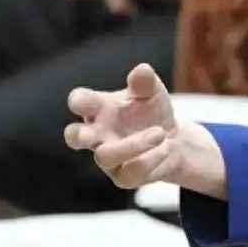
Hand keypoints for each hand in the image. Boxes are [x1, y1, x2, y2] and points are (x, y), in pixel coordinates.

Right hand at [63, 63, 226, 198]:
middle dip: (78, 135)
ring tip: (159, 133)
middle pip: (73, 137)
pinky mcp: (123, 176)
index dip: (77, 102)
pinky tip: (165, 148)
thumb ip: (145, 82)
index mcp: (99, 109)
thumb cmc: (152, 111)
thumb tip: (142, 69)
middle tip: (88, 134)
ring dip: (133, 144)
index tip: (81, 102)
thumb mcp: (152, 92)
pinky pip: (131, 172)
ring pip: (105, 156)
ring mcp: (108, 158)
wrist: (174, 139)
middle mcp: (97, 134)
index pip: (80, 102)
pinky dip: (150, 159)